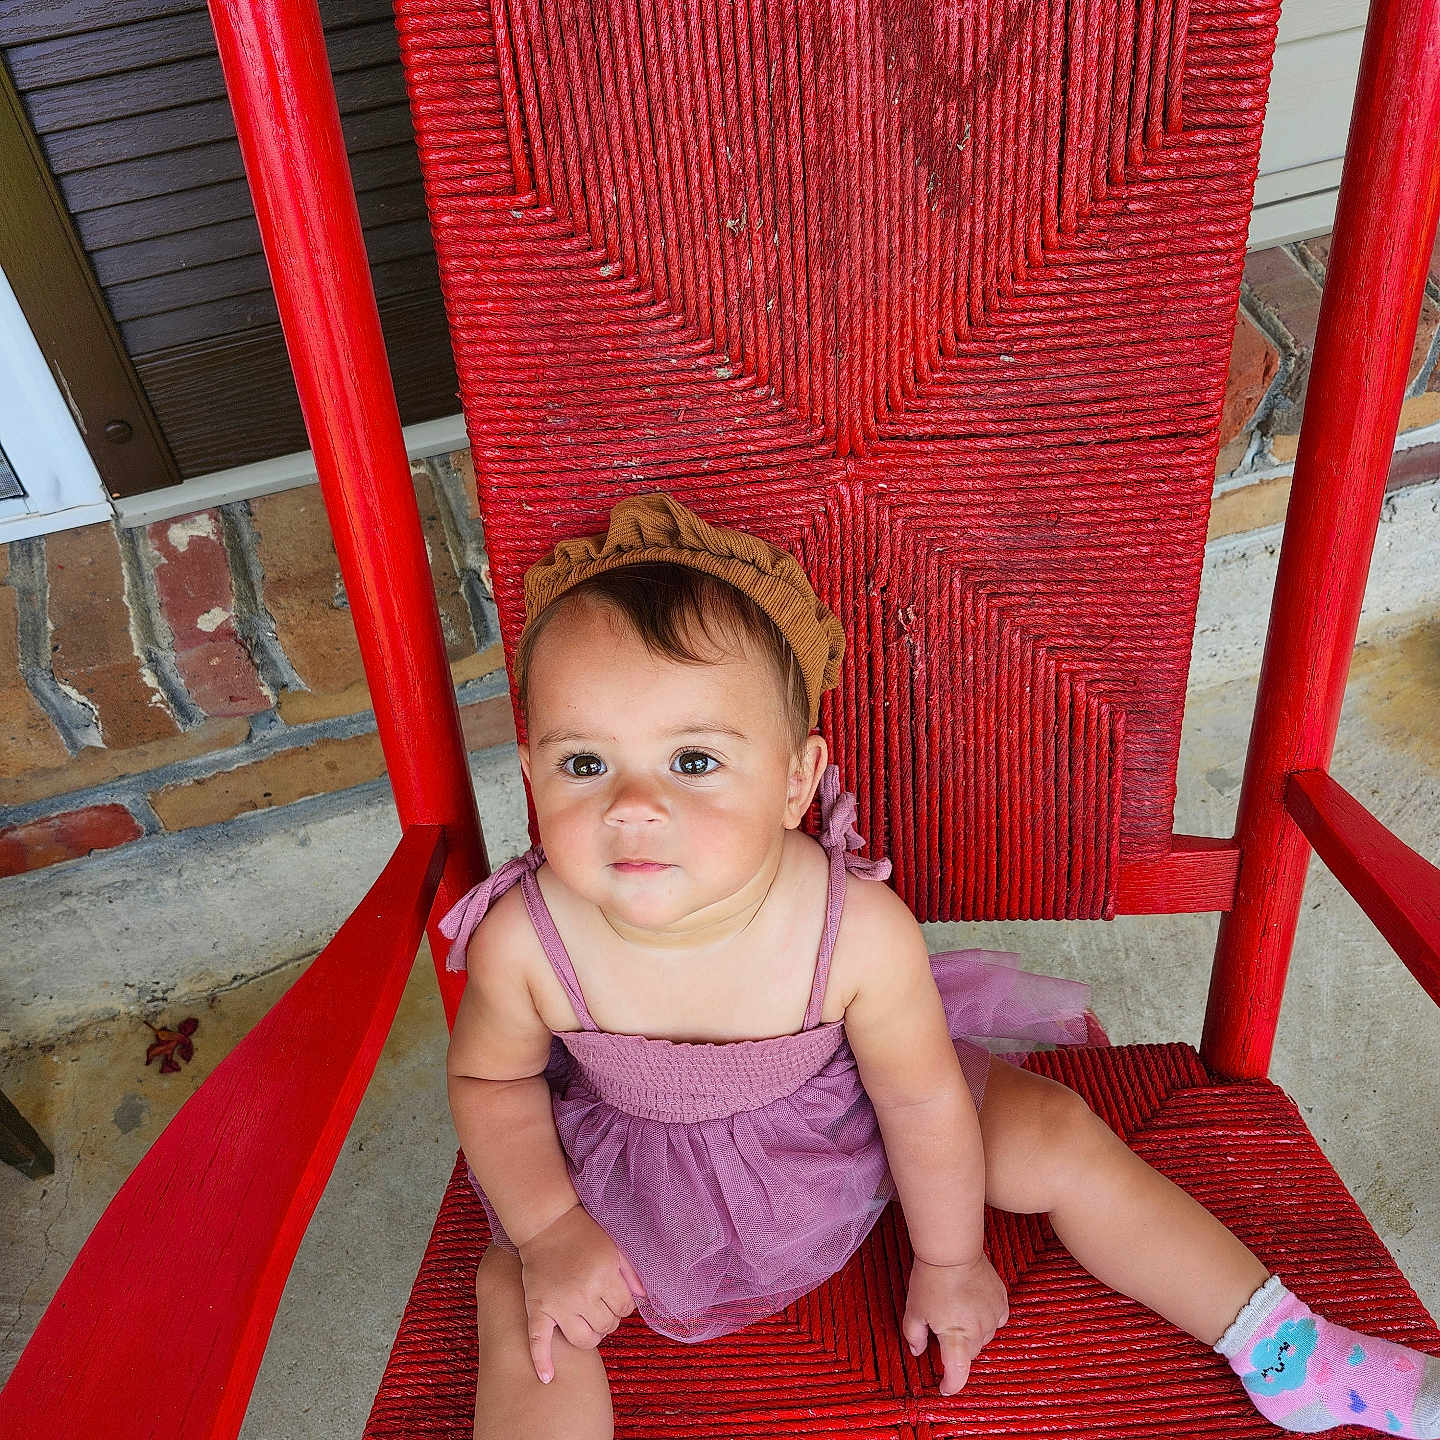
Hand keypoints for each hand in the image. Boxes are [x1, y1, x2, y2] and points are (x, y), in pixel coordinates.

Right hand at [516, 1203, 646, 1383]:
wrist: (547, 1223)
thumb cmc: (584, 1233)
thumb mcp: (615, 1246)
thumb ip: (632, 1273)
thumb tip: (644, 1299)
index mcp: (604, 1276)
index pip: (625, 1309)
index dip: (624, 1304)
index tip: (616, 1296)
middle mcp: (582, 1294)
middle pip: (606, 1326)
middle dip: (609, 1319)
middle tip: (602, 1305)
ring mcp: (558, 1304)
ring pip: (583, 1340)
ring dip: (591, 1336)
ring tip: (589, 1323)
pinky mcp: (538, 1309)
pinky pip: (538, 1341)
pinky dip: (542, 1361)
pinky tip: (548, 1377)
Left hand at [902, 1253, 1008, 1395]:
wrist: (952, 1250)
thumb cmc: (931, 1279)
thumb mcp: (914, 1310)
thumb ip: (914, 1336)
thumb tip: (918, 1351)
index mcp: (956, 1338)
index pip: (958, 1373)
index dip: (951, 1384)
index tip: (944, 1387)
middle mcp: (979, 1331)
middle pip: (969, 1352)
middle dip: (956, 1347)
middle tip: (942, 1326)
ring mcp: (993, 1316)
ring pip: (983, 1337)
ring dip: (971, 1331)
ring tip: (956, 1309)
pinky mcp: (1001, 1301)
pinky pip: (996, 1319)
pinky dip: (986, 1318)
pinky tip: (974, 1306)